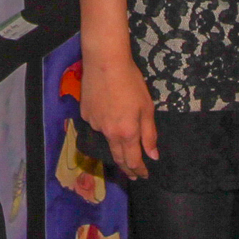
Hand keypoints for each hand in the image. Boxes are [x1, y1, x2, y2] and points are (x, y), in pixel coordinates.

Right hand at [81, 53, 157, 179]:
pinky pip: (97, 124)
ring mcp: (94, 124)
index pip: (132, 160)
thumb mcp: (146, 107)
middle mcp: (108, 133)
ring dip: (115, 142)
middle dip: (127, 167)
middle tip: (133, 174)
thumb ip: (149, 134)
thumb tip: (153, 155)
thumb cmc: (131, 82)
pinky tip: (108, 112)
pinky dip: (104, 124)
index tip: (143, 176)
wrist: (104, 62)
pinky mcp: (85, 114)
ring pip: (106, 139)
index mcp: (126, 133)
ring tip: (121, 137)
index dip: (139, 170)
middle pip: (117, 156)